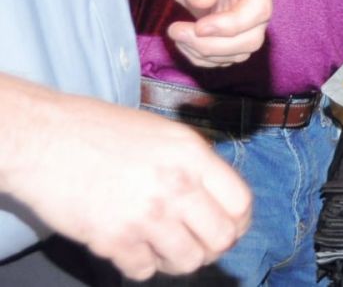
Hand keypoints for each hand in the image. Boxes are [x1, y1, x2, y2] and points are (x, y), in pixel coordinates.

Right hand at [2, 78, 251, 278]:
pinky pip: (144, 270)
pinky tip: (130, 247)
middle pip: (222, 237)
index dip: (237, 222)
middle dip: (212, 246)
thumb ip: (194, 164)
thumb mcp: (162, 134)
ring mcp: (146, 215)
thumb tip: (217, 197)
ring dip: (178, 260)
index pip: (240, 202)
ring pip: (189, 261)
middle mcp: (176, 185)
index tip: (226, 227)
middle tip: (195, 242)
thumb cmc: (100, 131)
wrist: (43, 139)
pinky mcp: (113, 239)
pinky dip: (140, 265)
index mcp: (192, 155)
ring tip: (162, 247)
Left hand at [143, 0, 271, 68]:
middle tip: (179, 34)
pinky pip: (224, 49)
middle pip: (253, 34)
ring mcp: (239, 5)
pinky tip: (182, 40)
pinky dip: (203, 54)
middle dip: (216, 44)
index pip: (260, 8)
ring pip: (240, 47)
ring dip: (208, 52)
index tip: (198, 27)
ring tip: (177, 35)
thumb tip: (205, 4)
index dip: (232, 25)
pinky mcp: (223, 17)